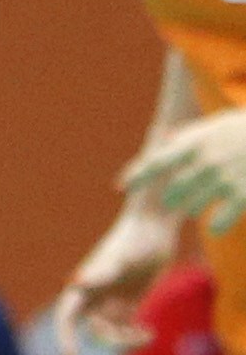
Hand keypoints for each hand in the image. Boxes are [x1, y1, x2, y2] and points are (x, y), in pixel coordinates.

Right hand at [55, 196, 183, 354]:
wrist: (154, 227)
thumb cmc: (134, 239)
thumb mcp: (120, 259)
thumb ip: (98, 273)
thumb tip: (74, 283)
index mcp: (85, 285)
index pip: (66, 316)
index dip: (64, 337)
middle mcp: (95, 294)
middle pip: (95, 332)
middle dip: (115, 342)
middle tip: (140, 338)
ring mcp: (112, 299)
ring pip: (112, 333)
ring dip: (128, 342)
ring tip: (149, 335)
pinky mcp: (129, 301)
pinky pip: (126, 329)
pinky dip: (137, 337)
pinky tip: (150, 333)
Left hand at [125, 106, 245, 230]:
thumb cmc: (241, 128)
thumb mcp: (212, 126)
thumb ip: (188, 136)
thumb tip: (166, 138)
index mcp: (193, 144)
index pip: (156, 162)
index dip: (137, 176)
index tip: (119, 187)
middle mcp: (204, 162)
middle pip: (175, 188)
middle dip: (169, 197)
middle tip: (166, 203)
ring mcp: (223, 179)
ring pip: (195, 204)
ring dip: (191, 207)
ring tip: (190, 208)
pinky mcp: (243, 194)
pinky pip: (224, 216)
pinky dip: (217, 224)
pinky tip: (213, 228)